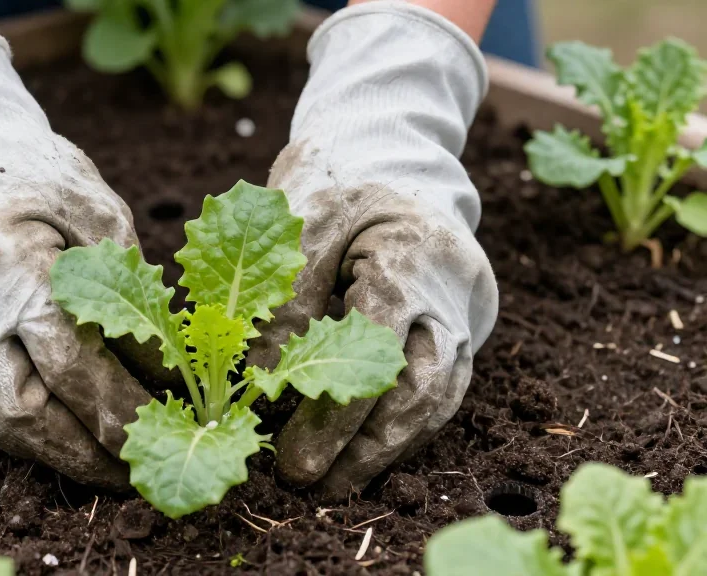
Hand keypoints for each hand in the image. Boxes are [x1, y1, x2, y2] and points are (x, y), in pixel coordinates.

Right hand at [0, 30, 150, 488]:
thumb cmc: (31, 178)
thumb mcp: (95, 205)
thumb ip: (129, 281)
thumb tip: (161, 365)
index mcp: (10, 266)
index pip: (75, 364)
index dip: (126, 406)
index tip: (172, 424)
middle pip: (29, 412)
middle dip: (92, 453)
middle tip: (143, 471)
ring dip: (59, 455)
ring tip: (110, 468)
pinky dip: (27, 434)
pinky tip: (67, 439)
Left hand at [250, 2, 498, 499]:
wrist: (395, 165)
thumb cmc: (339, 185)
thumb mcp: (302, 220)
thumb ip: (287, 294)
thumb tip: (264, 379)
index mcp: (410, 253)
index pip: (379, 347)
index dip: (340, 412)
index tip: (297, 458)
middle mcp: (448, 292)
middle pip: (422, 389)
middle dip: (367, 448)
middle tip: (312, 484)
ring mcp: (461, 315)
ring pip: (436, 400)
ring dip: (386, 450)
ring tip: (333, 485)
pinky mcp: (458, 334)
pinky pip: (438, 394)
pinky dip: (400, 431)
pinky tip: (362, 456)